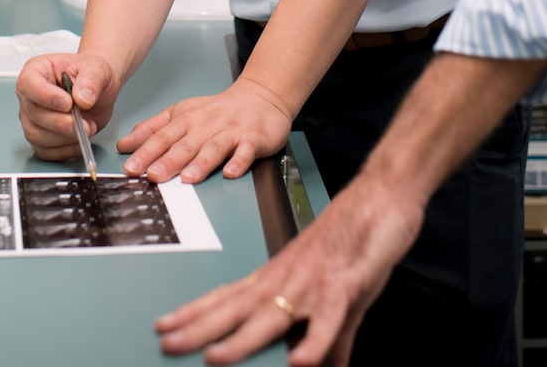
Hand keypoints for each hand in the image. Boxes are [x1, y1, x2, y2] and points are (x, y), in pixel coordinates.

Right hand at [15, 52, 115, 160]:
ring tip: (87, 127)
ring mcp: (32, 117)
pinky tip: (80, 141)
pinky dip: (64, 150)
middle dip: (60, 123)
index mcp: (37, 70)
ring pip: (36, 135)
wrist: (99, 90)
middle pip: (33, 114)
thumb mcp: (97, 68)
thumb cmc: (91, 74)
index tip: (68, 103)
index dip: (46, 96)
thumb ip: (91, 80)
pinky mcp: (41, 136)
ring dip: (64, 138)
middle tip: (82, 123)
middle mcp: (30, 95)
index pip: (28, 83)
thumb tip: (82, 99)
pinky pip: (44, 151)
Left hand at [117, 79, 293, 183]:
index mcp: (187, 119)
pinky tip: (230, 172)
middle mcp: (206, 125)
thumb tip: (125, 144)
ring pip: (214, 147)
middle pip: (185, 144)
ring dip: (201, 163)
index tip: (131, 167)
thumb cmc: (217, 110)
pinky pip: (246, 150)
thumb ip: (153, 129)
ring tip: (187, 178)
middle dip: (168, 160)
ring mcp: (230, 131)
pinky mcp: (253, 138)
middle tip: (153, 176)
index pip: (163, 137)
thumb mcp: (181, 113)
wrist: (260, 96)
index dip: (146, 152)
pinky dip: (239, 161)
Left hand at [154, 170, 423, 364]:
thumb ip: (330, 334)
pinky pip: (329, 317)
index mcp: (279, 276)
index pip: (229, 297)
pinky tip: (300, 361)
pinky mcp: (346, 282)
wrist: (381, 195)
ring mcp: (314, 280)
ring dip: (244, 337)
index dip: (196, 313)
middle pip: (238, 307)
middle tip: (167, 341)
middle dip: (200, 328)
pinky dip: (316, 340)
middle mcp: (289, 277)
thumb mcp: (336, 294)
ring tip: (216, 357)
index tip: (165, 325)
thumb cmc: (354, 237)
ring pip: (274, 313)